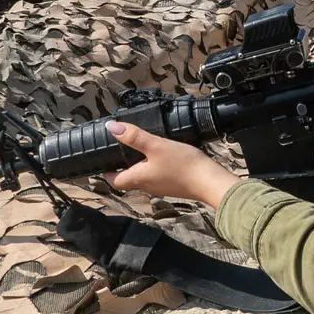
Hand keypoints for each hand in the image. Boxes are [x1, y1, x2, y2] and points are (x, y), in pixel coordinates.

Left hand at [102, 121, 240, 208]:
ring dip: (140, 166)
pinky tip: (164, 156)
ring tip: (142, 150)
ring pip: (144, 177)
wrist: (209, 181)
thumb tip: (111, 127)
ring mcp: (161, 187)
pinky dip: (155, 167)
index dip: (106, 172)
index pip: (114, 180)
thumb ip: (134, 137)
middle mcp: (147, 186)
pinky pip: (158, 176)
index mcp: (138, 178)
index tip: (103, 160)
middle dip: (123, 166)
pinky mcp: (173, 184)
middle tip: (121, 150)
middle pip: (128, 178)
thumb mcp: (156, 145)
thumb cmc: (182, 165)